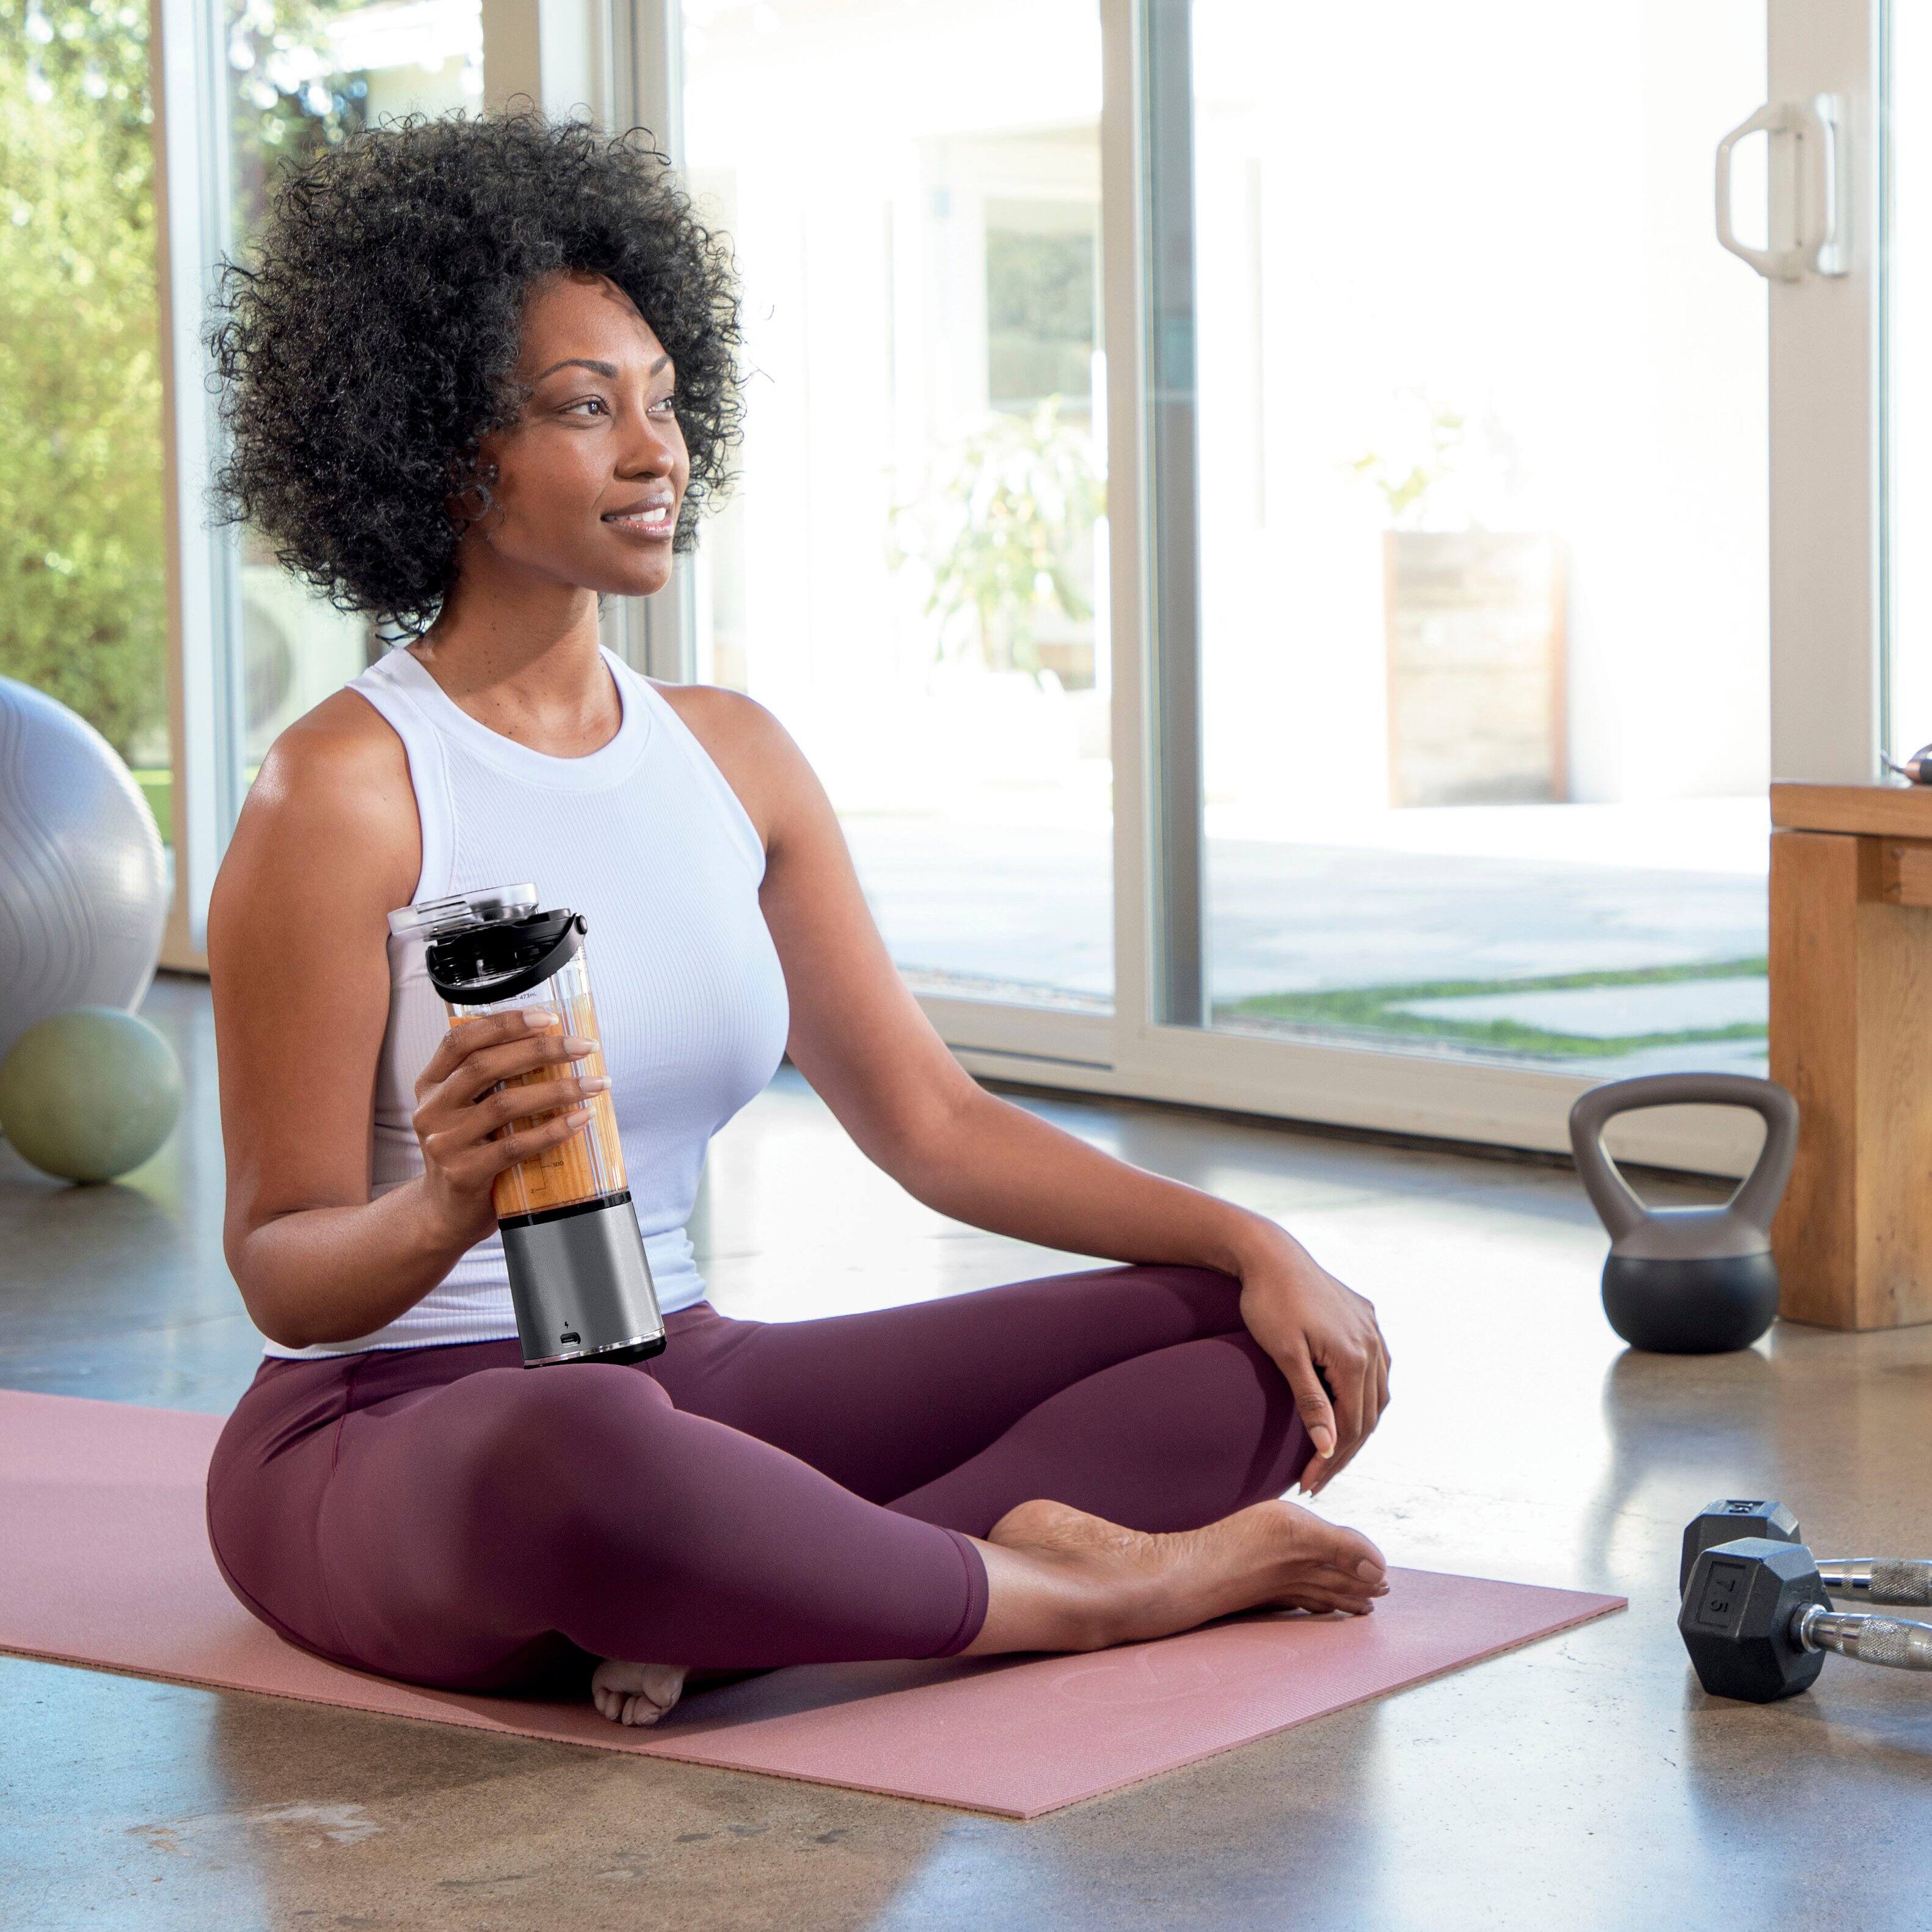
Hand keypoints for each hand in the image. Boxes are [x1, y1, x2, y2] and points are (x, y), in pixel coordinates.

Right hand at [410, 1008, 605, 1248]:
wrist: (445, 1212)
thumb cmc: (470, 1150)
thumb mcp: (468, 1109)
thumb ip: (494, 1079)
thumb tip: (558, 1045)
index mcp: (432, 1083)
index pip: (462, 1040)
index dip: (505, 1023)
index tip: (549, 1017)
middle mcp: (432, 1108)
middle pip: (486, 1066)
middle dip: (541, 1050)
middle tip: (584, 1047)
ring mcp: (444, 1142)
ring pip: (505, 1104)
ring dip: (557, 1090)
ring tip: (596, 1084)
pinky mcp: (463, 1173)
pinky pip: (514, 1146)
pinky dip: (552, 1130)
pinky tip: (581, 1119)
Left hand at [1233, 1230, 1390, 1497]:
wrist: (1270, 1254)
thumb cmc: (1268, 1303)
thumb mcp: (1284, 1355)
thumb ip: (1310, 1401)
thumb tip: (1328, 1447)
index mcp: (1355, 1357)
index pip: (1352, 1427)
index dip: (1331, 1461)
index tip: (1308, 1484)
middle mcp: (1374, 1345)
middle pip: (1368, 1416)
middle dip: (1344, 1452)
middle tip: (1316, 1480)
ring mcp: (1373, 1329)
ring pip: (1377, 1394)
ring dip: (1358, 1427)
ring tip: (1331, 1454)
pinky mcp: (1365, 1317)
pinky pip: (1376, 1368)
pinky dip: (1364, 1396)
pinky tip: (1349, 1409)